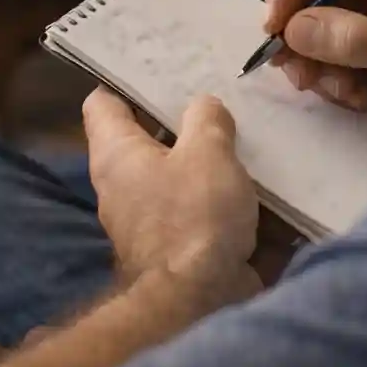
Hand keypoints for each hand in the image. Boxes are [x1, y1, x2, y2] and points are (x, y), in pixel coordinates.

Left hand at [83, 88, 259, 284]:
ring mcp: (152, 218)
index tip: (162, 66)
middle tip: (220, 94)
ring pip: (182, 172)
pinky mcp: (182, 244)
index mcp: (116, 153)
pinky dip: (228, 195)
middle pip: (149, 137)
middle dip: (185, 118)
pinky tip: (263, 177)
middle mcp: (125, 184)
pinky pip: (204, 208)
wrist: (201, 300)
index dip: (128, 80)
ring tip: (250, 131)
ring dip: (213, 158)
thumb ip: (207, 118)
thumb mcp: (207, 150)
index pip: (104, 102)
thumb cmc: (194, 216)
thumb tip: (205, 109)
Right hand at [264, 0, 366, 123]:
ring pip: (306, 26)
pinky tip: (359, 95)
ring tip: (345, 91)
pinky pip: (322, 52)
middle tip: (299, 74)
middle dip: (297, 34)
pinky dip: (331, 77)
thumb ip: (350, 37)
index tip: (276, 26)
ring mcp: (361, 5)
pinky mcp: (360, 38)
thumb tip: (293, 29)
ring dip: (315, 64)